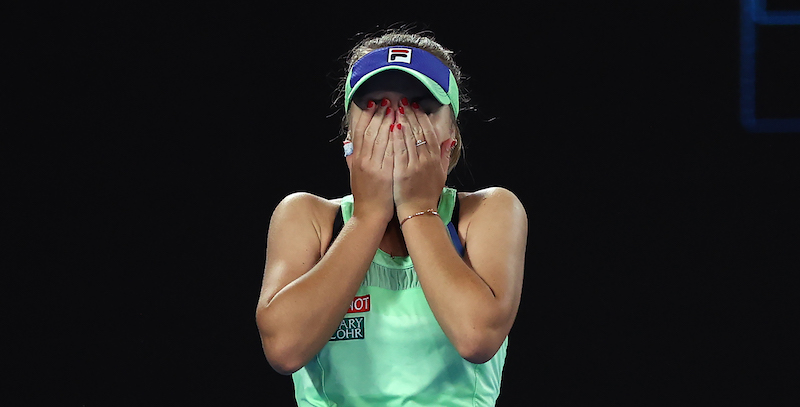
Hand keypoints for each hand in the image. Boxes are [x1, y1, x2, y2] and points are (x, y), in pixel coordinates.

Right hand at [346, 99, 395, 223]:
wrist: (370, 214)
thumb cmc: (366, 194)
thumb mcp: (355, 173)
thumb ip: (353, 157)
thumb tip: (350, 142)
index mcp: (357, 159)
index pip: (360, 132)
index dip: (366, 116)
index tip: (373, 103)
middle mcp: (364, 161)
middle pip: (371, 132)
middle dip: (379, 115)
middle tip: (387, 100)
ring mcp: (374, 168)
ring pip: (381, 140)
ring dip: (388, 122)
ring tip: (396, 109)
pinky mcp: (385, 175)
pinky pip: (391, 153)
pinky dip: (395, 140)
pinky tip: (401, 129)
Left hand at [391, 100, 455, 219]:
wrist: (419, 212)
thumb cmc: (428, 193)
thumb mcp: (442, 174)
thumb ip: (445, 155)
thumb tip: (450, 139)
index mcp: (436, 159)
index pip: (430, 132)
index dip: (423, 118)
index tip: (416, 106)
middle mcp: (427, 160)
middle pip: (419, 132)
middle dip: (411, 115)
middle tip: (404, 102)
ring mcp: (414, 165)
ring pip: (409, 138)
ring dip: (403, 121)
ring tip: (396, 108)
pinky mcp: (403, 172)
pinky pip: (399, 150)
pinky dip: (396, 137)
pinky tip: (392, 126)